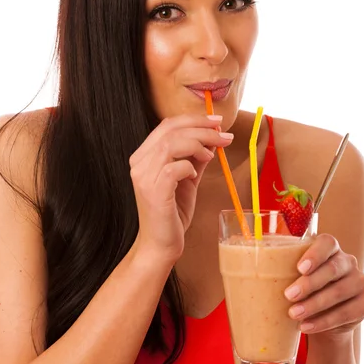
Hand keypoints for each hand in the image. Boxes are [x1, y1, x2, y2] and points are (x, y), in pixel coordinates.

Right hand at [130, 114, 232, 264]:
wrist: (161, 244)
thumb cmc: (172, 213)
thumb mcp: (187, 179)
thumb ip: (195, 158)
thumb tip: (213, 139)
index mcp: (143, 156)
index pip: (167, 125)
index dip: (194, 119)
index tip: (217, 122)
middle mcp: (139, 163)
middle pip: (171, 130)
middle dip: (202, 128)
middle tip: (225, 135)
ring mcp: (143, 176)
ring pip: (172, 144)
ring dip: (199, 144)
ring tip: (213, 154)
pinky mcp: (153, 191)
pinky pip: (175, 167)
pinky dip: (190, 166)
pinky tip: (195, 174)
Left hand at [284, 234, 363, 335]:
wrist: (322, 317)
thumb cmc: (301, 289)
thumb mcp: (290, 276)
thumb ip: (277, 267)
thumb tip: (243, 265)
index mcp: (329, 248)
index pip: (327, 243)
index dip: (315, 254)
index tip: (300, 267)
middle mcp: (347, 261)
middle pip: (332, 269)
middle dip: (309, 283)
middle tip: (289, 295)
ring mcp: (359, 281)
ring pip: (339, 292)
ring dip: (314, 305)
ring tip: (293, 314)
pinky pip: (346, 312)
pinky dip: (324, 321)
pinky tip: (306, 326)